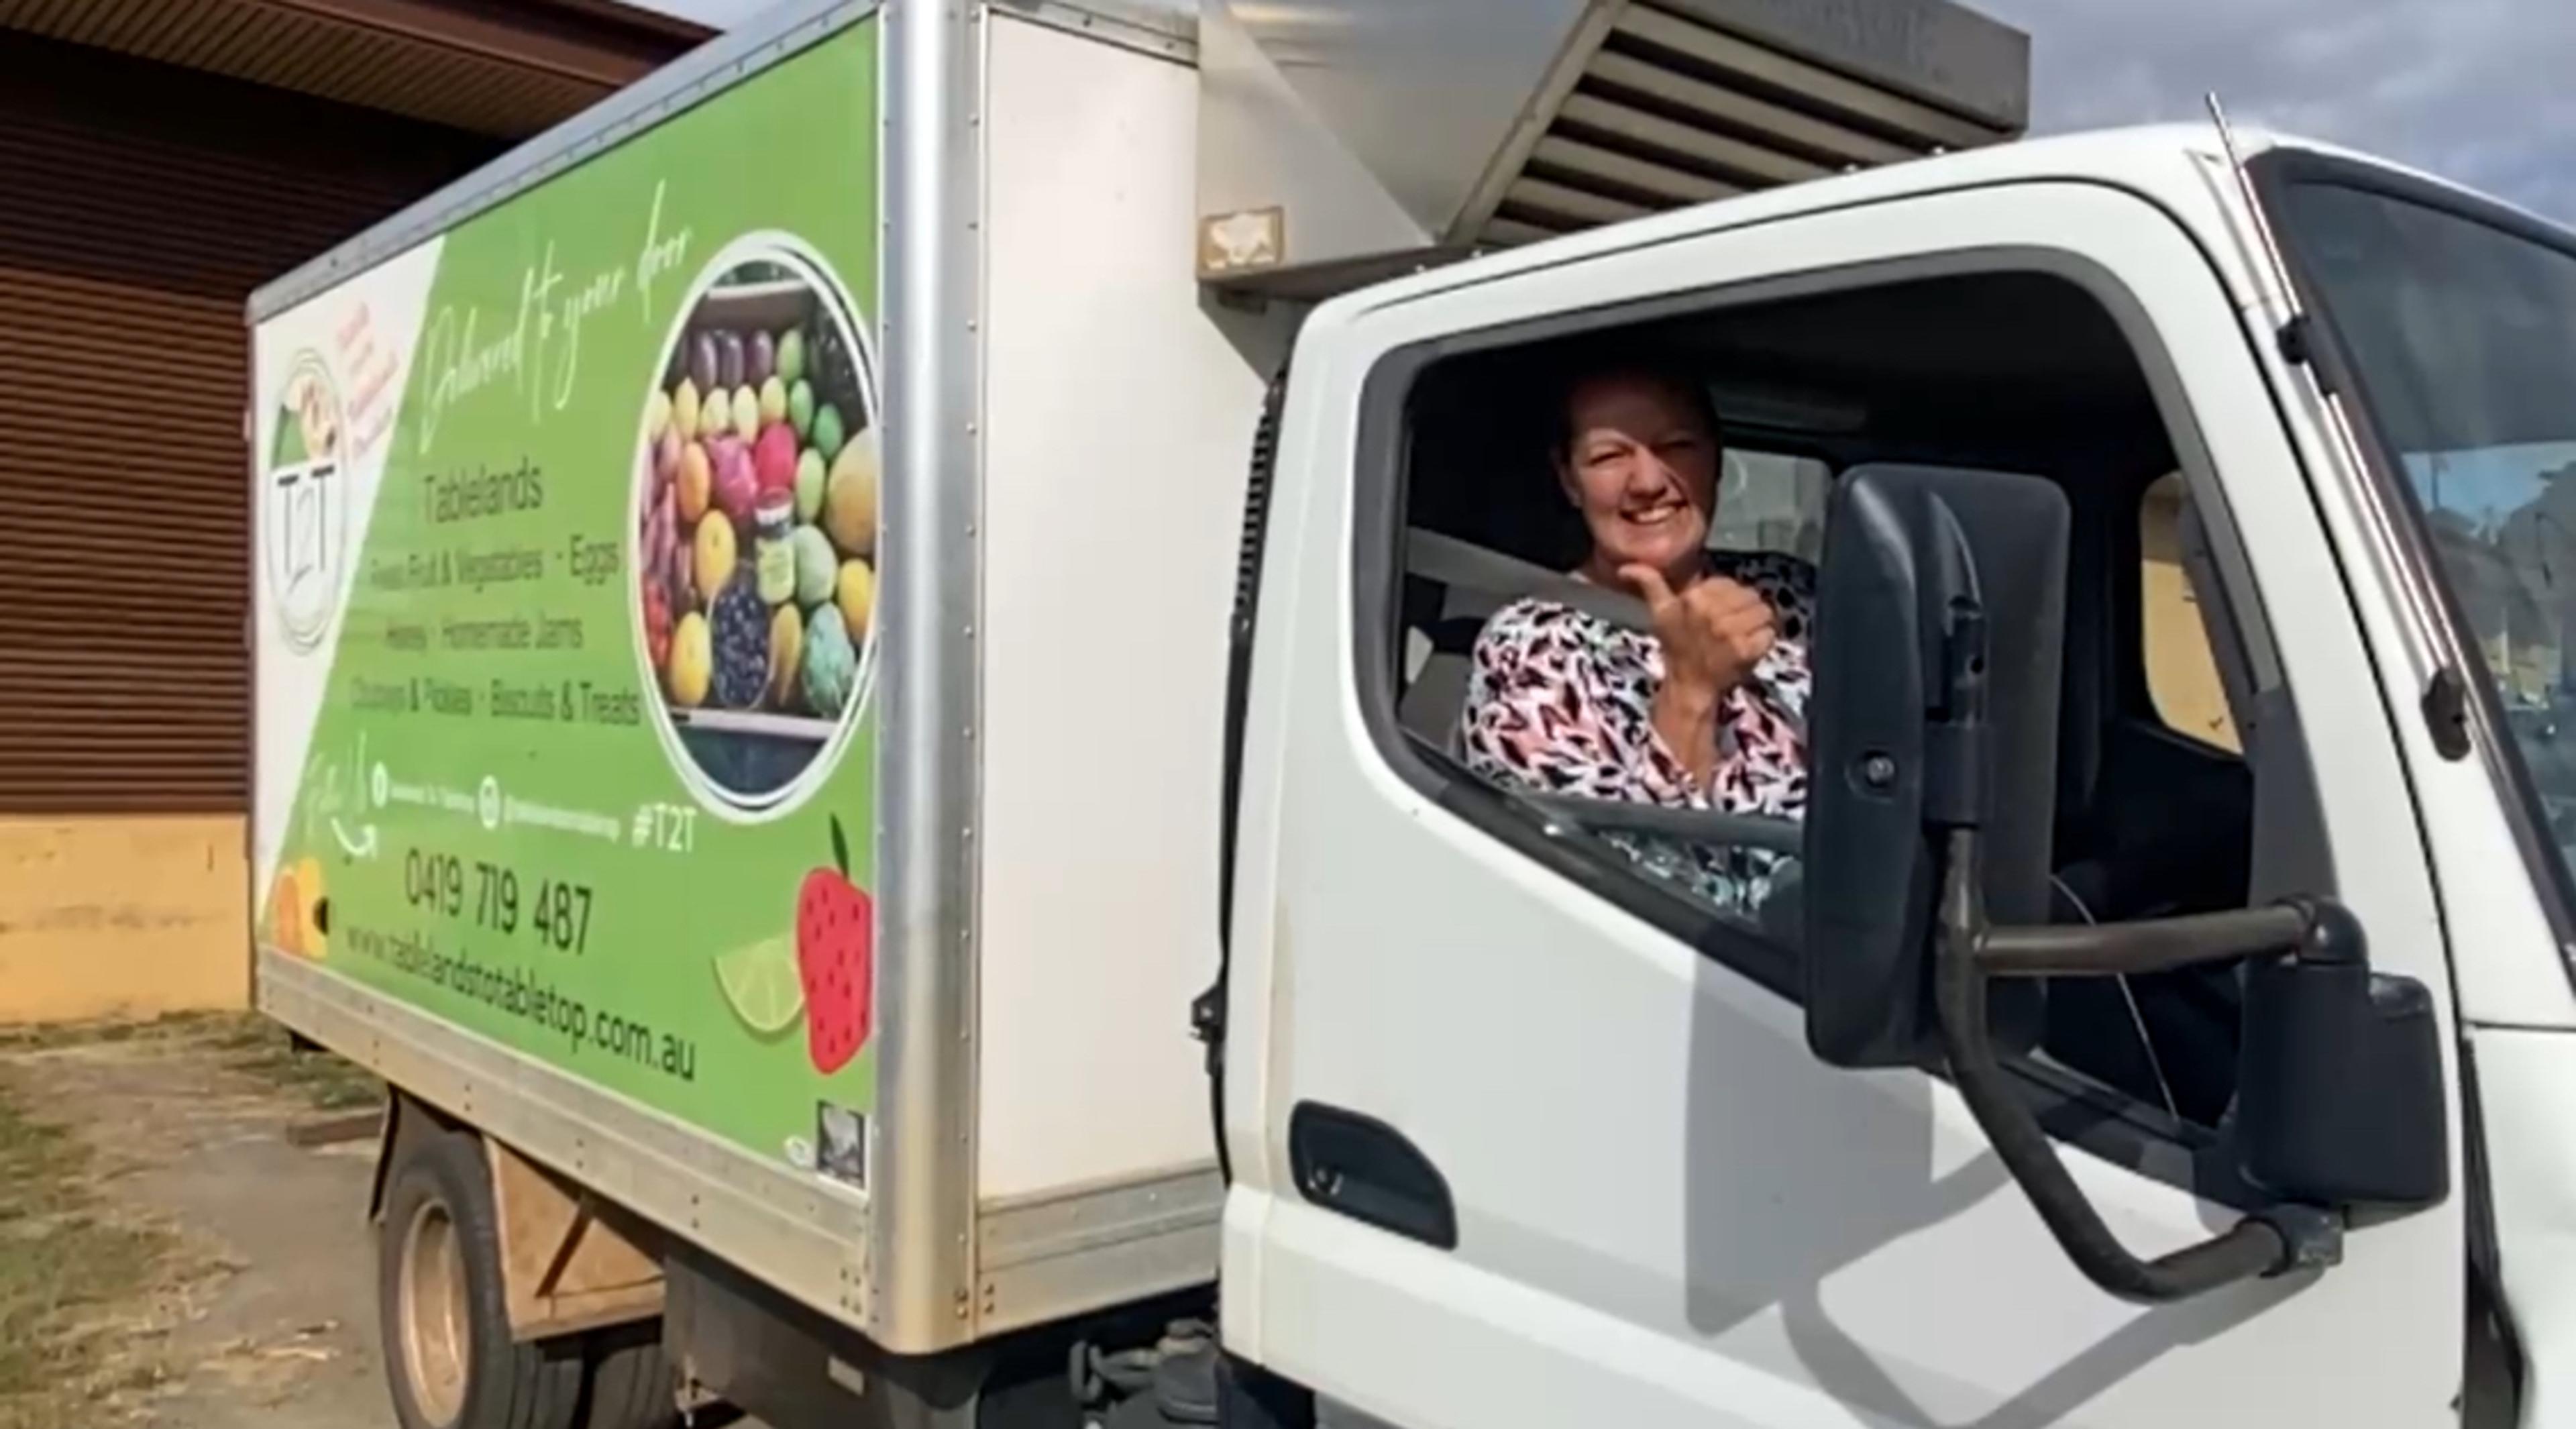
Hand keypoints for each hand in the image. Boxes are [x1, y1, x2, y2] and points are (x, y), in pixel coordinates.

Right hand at [1620, 565, 1774, 704]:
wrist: (1689, 686)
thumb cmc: (1677, 647)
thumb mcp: (1660, 612)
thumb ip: (1649, 584)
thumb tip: (1625, 567)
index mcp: (1693, 599)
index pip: (1730, 584)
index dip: (1728, 598)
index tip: (1718, 614)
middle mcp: (1712, 613)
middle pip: (1751, 595)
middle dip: (1746, 610)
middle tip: (1733, 626)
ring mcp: (1730, 632)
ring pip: (1764, 612)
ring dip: (1758, 625)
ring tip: (1743, 635)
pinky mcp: (1747, 650)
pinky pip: (1770, 633)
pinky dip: (1764, 641)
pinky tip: (1749, 648)